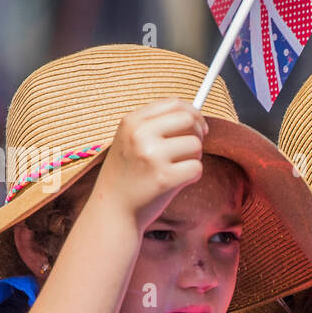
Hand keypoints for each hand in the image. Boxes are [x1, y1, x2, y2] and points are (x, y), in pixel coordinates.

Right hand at [93, 98, 207, 230]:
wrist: (113, 209)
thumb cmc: (128, 175)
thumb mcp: (131, 141)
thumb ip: (157, 125)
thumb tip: (196, 116)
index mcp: (132, 121)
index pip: (174, 103)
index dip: (192, 112)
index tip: (198, 125)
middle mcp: (140, 135)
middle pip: (189, 119)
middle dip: (198, 132)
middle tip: (193, 147)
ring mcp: (152, 156)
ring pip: (196, 145)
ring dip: (194, 158)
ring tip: (177, 168)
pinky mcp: (164, 178)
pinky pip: (197, 168)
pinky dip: (193, 176)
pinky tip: (177, 182)